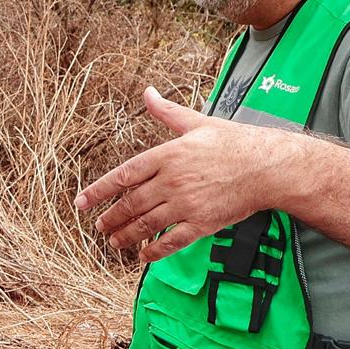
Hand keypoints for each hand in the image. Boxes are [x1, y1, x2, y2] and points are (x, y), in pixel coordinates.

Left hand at [74, 87, 291, 261]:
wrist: (268, 167)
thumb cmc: (234, 142)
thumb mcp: (197, 123)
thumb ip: (167, 113)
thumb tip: (148, 93)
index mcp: (167, 155)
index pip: (124, 175)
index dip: (99, 190)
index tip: (81, 202)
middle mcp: (172, 181)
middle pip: (131, 204)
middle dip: (111, 217)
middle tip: (99, 225)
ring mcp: (187, 204)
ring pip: (147, 225)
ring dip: (126, 235)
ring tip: (113, 241)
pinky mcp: (202, 223)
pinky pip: (172, 241)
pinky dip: (155, 251)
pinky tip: (143, 255)